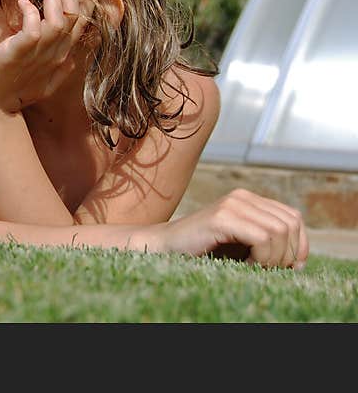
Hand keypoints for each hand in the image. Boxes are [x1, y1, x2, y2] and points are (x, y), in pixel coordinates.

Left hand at [0, 0, 97, 111]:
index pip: (82, 21)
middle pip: (75, 14)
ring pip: (59, 17)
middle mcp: (55, 54)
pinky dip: (30, 10)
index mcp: (61, 56)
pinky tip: (21, 1)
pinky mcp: (19, 53)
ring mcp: (38, 54)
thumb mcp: (42, 81)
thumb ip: (58, 68)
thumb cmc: (11, 93)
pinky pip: (34, 27)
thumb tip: (71, 58)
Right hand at [155, 189, 308, 268]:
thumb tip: (300, 260)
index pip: (293, 218)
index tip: (286, 267)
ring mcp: (232, 204)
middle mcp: (242, 196)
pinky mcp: (222, 217)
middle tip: (268, 269)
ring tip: (254, 267)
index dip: (299, 245)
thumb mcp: (242, 245)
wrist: (164, 248)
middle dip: (288, 254)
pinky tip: (245, 265)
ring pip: (279, 231)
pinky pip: (262, 238)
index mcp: (249, 199)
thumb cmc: (203, 251)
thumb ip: (269, 243)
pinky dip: (262, 258)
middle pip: (290, 224)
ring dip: (274, 258)